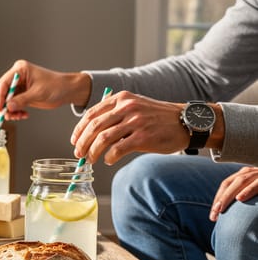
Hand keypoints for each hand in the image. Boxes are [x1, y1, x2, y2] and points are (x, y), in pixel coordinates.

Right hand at [0, 60, 91, 119]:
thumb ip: (22, 100)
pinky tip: (22, 114)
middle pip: (1, 91)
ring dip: (9, 110)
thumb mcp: (38, 93)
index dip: (0, 96)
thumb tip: (8, 106)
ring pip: (6, 100)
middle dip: (3, 104)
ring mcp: (19, 86)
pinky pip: (12, 104)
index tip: (1, 108)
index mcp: (20, 70)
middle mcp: (17, 76)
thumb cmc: (56, 86)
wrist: (67, 90)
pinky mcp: (22, 94)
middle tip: (6, 114)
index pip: (4, 83)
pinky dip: (15, 111)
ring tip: (17, 116)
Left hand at [70, 91, 187, 164]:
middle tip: (79, 154)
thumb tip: (89, 133)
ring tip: (91, 160)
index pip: (91, 114)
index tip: (74, 141)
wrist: (185, 122)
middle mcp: (127, 108)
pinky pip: (118, 149)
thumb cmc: (157, 117)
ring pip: (103, 139)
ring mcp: (136, 122)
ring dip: (93, 152)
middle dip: (82, 143)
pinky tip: (109, 160)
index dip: (79, 129)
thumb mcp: (135, 106)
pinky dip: (109, 157)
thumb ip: (114, 114)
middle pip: (94, 127)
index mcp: (121, 99)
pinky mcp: (144, 137)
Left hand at [211, 166, 257, 220]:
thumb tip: (228, 212)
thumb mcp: (254, 190)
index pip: (226, 185)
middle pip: (228, 184)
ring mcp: (257, 174)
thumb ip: (243, 196)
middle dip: (219, 199)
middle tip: (213, 214)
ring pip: (239, 182)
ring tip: (220, 208)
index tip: (213, 214)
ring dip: (228, 196)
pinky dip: (247, 191)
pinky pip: (256, 184)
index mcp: (244, 175)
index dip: (217, 199)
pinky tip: (239, 198)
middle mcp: (249, 172)